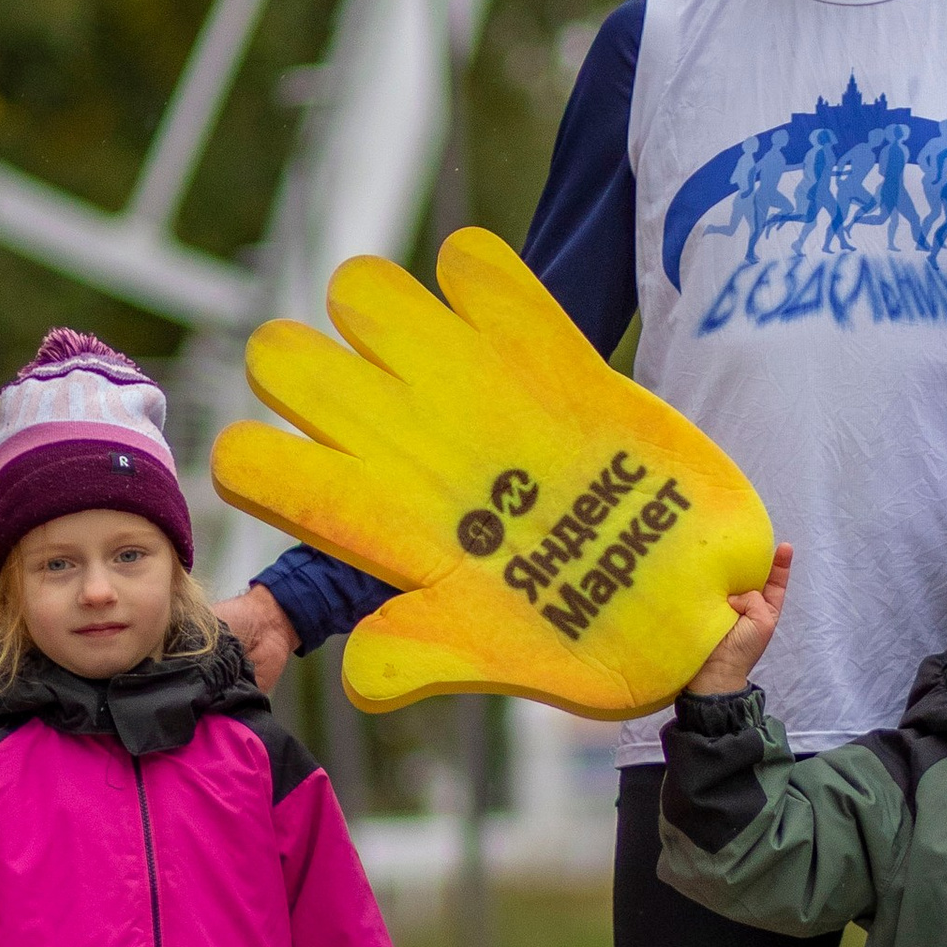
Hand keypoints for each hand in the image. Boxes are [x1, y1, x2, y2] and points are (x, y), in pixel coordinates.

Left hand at [211, 227, 772, 721]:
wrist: (693, 601)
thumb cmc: (591, 641)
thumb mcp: (501, 657)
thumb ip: (424, 656)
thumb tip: (360, 678)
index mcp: (380, 519)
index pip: (256, 466)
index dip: (253, 461)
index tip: (297, 477)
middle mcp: (405, 445)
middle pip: (285, 361)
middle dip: (299, 366)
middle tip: (374, 410)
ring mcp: (469, 390)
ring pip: (363, 293)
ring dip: (384, 306)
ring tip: (445, 360)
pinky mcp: (543, 353)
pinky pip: (476, 269)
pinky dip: (483, 278)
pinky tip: (512, 324)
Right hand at [684, 546, 793, 696]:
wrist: (714, 670)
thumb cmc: (744, 649)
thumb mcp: (763, 622)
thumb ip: (756, 599)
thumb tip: (732, 596)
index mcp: (765, 609)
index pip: (775, 583)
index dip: (781, 565)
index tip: (785, 546)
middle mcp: (746, 603)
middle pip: (753, 576)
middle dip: (754, 559)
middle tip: (753, 540)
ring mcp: (726, 603)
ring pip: (732, 579)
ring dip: (732, 567)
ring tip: (731, 547)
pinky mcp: (707, 604)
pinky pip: (712, 587)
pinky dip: (713, 579)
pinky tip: (710, 565)